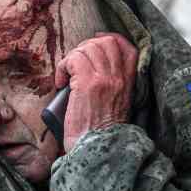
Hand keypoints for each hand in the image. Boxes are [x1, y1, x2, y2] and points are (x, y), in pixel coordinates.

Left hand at [55, 32, 137, 152]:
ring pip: (88, 48)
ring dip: (73, 57)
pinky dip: (63, 66)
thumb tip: (96, 69)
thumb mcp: (117, 106)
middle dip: (86, 46)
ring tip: (67, 75)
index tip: (94, 43)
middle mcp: (119, 78)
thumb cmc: (100, 133)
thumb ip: (114, 86)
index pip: (127, 47)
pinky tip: (61, 83)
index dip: (108, 40)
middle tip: (75, 63)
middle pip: (106, 42)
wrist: (96, 151)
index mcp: (129, 83)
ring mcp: (104, 79)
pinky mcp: (87, 84)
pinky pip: (73, 59)